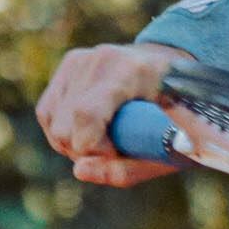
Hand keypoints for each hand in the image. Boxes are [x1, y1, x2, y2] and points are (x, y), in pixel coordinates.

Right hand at [35, 41, 192, 186]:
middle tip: (114, 150)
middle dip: (83, 151)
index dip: (92, 148)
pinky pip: (47, 111)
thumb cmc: (180, 113)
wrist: (177, 69)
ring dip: (72, 143)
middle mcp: (104, 59)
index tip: (116, 154)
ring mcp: (84, 58)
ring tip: (104, 139)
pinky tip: (88, 131)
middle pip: (65, 125)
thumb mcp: (167, 148)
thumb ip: (126, 168)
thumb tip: (79, 171)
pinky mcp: (70, 63)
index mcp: (134, 72)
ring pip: (52, 121)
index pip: (86, 114)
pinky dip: (61, 130)